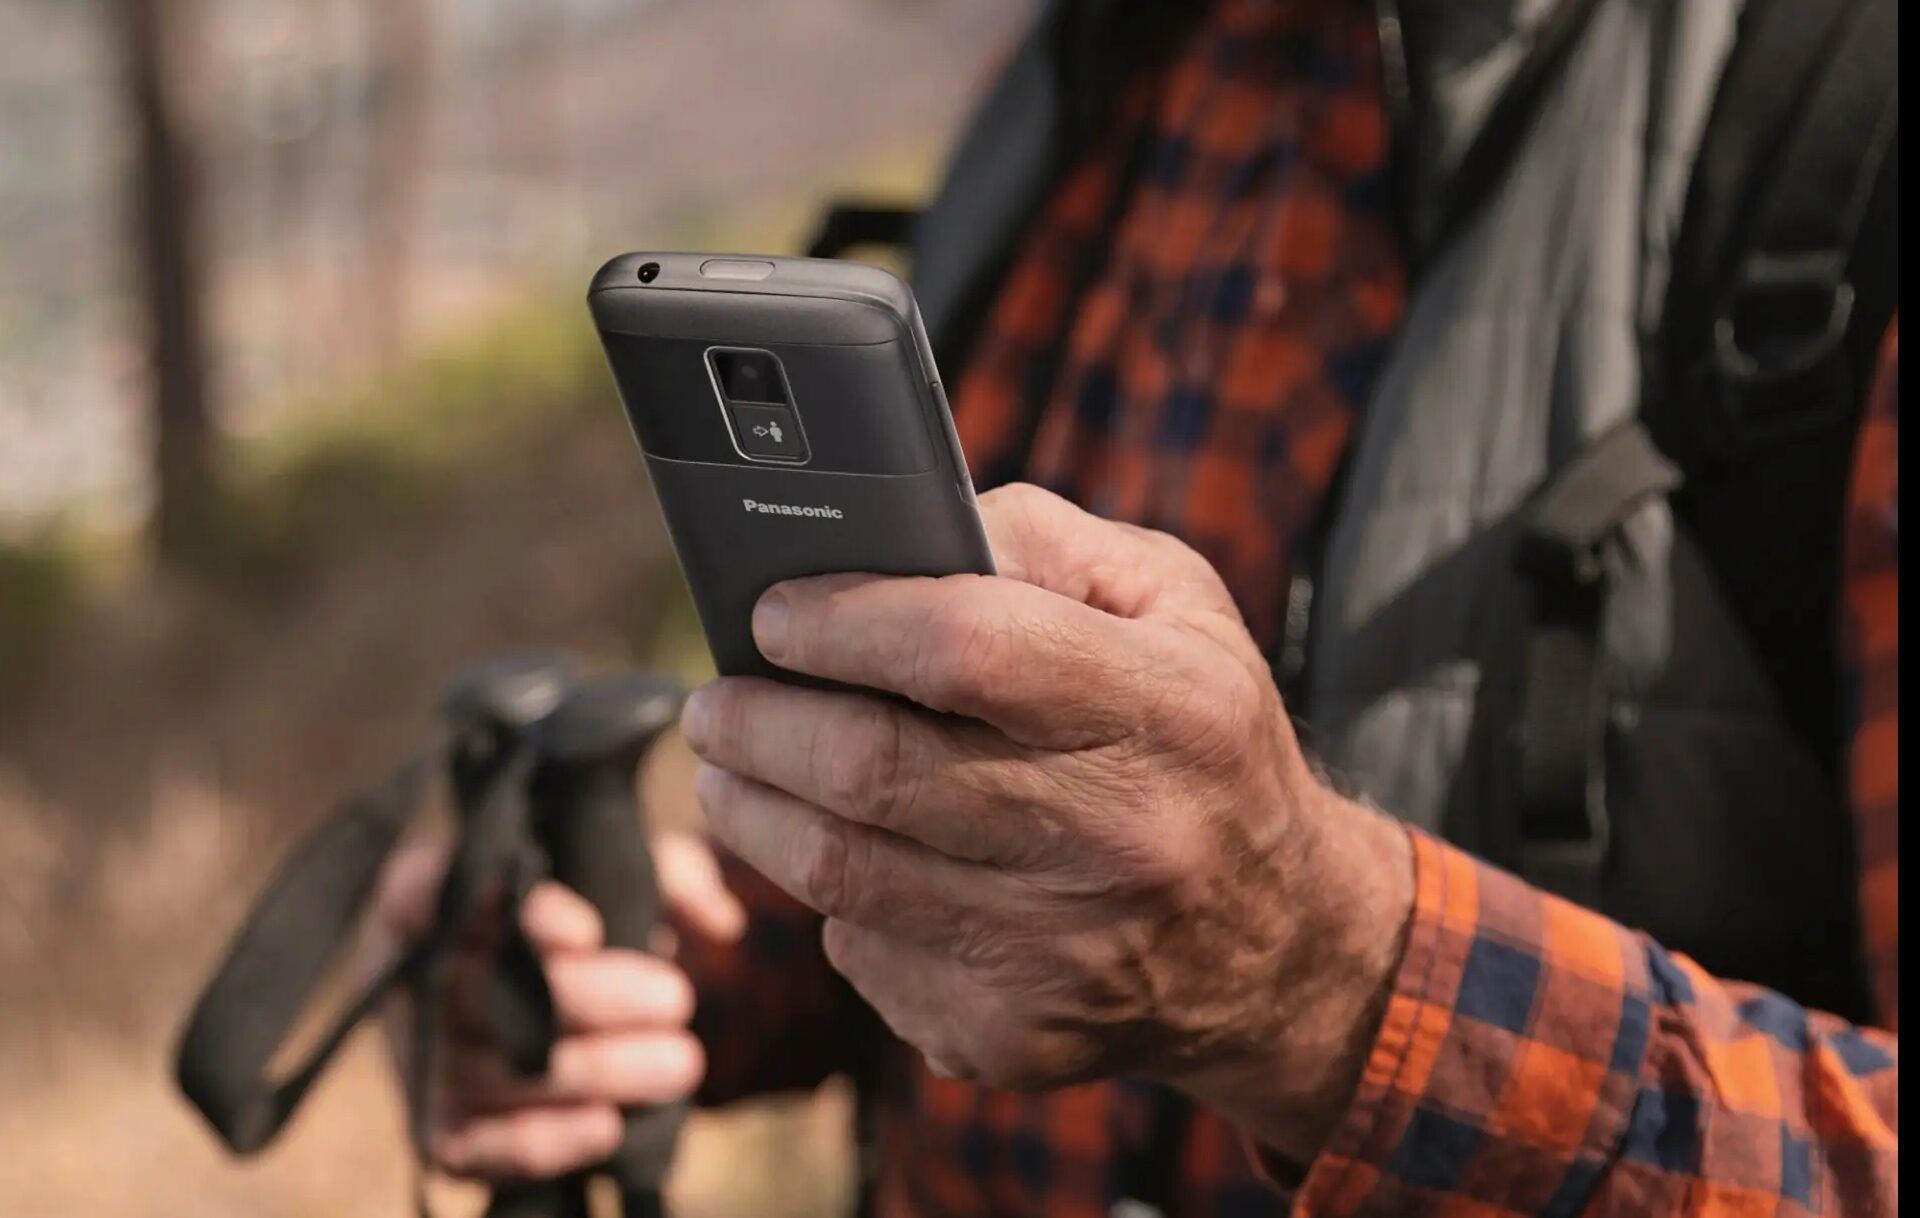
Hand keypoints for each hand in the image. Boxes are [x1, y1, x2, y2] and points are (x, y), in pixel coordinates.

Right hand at [367, 830, 744, 1180]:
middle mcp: (413, 975)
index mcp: (429, 890)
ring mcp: (421, 1058)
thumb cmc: (579, 907)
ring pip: (491, 1075)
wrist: (538, 985)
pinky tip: (609, 1128)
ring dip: (592, 1074)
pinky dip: (538, 1145)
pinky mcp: (440, 1127)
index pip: (438, 892)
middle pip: (482, 994)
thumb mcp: (617, 867)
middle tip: (675, 999)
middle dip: (587, 1001)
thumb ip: (671, 876)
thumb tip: (721, 922)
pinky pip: (470, 1151)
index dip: (514, 919)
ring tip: (680, 1061)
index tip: (588, 931)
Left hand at [681, 484, 1412, 1160]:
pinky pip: (863, 952)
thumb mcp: (1174, 604)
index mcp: (1170, 708)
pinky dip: (830, 896)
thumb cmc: (1198, 739)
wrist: (1275, 945)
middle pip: (876, 769)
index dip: (845, 622)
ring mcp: (1063, 954)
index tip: (772, 614)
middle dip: (759, 723)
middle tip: (716, 699)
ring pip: (842, 872)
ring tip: (728, 764)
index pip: (967, 647)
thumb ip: (1041, 542)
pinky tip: (844, 854)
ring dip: (751, 808)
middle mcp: (1123, 838)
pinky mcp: (1012, 1034)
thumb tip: (888, 541)